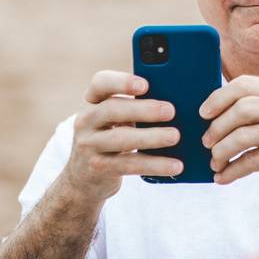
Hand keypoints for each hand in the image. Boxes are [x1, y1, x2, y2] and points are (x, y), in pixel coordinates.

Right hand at [65, 70, 183, 199]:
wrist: (84, 176)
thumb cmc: (110, 137)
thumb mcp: (116, 119)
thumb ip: (135, 107)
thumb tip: (172, 104)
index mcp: (93, 100)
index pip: (100, 83)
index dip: (122, 82)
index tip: (145, 85)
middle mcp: (86, 120)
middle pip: (113, 109)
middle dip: (143, 109)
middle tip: (170, 111)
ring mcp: (89, 145)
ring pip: (121, 138)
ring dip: (151, 137)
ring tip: (175, 136)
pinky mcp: (98, 168)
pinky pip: (130, 164)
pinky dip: (155, 165)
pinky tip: (175, 165)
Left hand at [200, 75, 258, 196]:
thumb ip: (256, 109)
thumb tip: (211, 111)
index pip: (243, 85)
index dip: (218, 98)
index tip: (203, 114)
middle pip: (241, 109)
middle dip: (217, 127)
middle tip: (206, 143)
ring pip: (243, 137)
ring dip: (221, 152)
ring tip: (215, 162)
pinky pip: (251, 161)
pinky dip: (232, 171)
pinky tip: (223, 177)